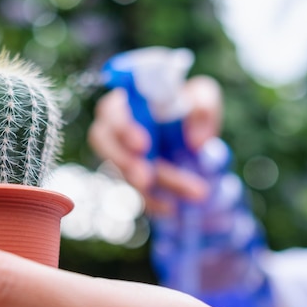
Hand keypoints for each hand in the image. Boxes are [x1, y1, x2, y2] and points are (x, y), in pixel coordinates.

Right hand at [88, 75, 222, 211]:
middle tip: (145, 179)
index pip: (111, 110)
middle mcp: (116, 128)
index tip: (143, 146)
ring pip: (124, 172)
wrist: (193, 139)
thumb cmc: (190, 109)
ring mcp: (120, 155)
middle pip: (103, 142)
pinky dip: (152, 202)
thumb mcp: (203, 97)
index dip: (122, 128)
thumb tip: (197, 141)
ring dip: (147, 188)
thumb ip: (203, 106)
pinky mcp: (131, 179)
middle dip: (123, 162)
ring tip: (175, 201)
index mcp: (128, 101)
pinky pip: (134, 192)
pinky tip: (171, 208)